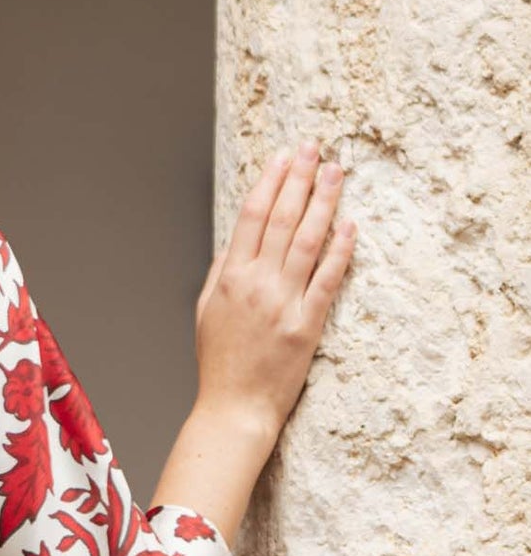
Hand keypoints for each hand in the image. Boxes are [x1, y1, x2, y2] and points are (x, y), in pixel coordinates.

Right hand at [195, 137, 355, 441]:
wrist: (235, 407)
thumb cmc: (220, 363)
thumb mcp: (206, 311)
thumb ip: (221, 271)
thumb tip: (237, 240)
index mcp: (229, 277)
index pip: (251, 216)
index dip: (269, 182)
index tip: (284, 157)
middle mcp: (255, 284)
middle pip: (280, 219)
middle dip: (299, 179)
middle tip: (315, 149)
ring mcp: (282, 303)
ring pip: (306, 241)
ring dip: (323, 202)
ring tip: (335, 172)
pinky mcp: (307, 325)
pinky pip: (327, 280)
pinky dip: (339, 250)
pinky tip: (349, 225)